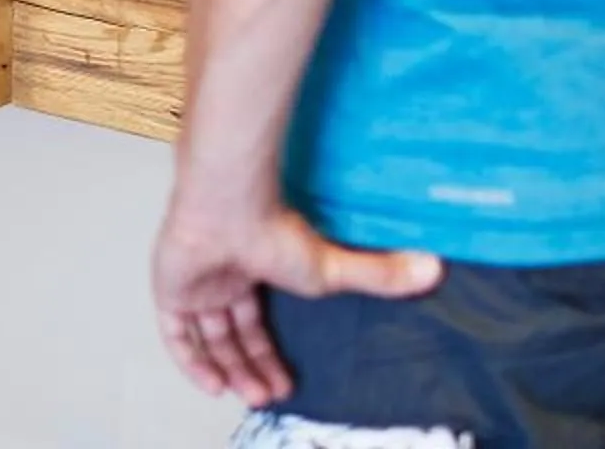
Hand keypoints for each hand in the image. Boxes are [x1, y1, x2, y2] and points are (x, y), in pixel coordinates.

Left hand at [149, 199, 440, 405]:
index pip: (256, 320)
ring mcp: (193, 282)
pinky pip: (175, 334)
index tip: (288, 382)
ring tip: (254, 398)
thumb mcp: (332, 268)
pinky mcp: (170, 288)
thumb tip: (434, 269)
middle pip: (232, 333)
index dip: (270, 354)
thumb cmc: (275, 229)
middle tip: (272, 396)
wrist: (229, 205)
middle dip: (253, 368)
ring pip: (207, 337)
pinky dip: (191, 363)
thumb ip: (379, 276)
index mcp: (252, 267)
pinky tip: (214, 386)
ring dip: (229, 370)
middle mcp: (220, 276)